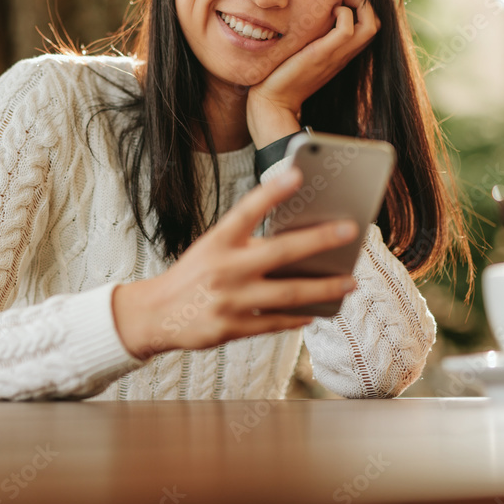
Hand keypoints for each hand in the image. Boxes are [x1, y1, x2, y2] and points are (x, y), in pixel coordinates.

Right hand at [112, 167, 357, 360]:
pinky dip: (298, 318)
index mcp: (217, 242)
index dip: (272, 192)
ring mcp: (229, 301)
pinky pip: (275, 323)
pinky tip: (316, 312)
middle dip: (319, 241)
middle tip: (350, 230)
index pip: (247, 210)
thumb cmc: (193, 275)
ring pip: (288, 294)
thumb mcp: (211, 249)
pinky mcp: (231, 328)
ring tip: (349, 282)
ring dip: (324, 288)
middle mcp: (223, 269)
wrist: (154, 314)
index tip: (298, 174)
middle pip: (280, 252)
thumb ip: (247, 244)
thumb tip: (299, 244)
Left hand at [246, 0, 379, 143]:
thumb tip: (309, 20)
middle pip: (376, 26)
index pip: (368, 30)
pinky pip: (347, 29)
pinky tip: (327, 12)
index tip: (341, 2)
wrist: (273, 100)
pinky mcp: (322, 54)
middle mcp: (343, 55)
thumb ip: (311, 40)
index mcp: (340, 55)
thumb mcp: (302, 54)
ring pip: (370, 26)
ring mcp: (336, 55)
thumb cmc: (282, 77)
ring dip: (358, 5)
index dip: (363, 10)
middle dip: (365, 4)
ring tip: (337, 3)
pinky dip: (343, 13)